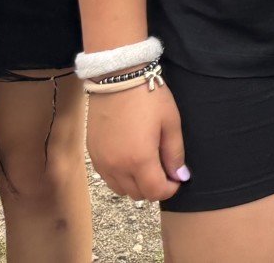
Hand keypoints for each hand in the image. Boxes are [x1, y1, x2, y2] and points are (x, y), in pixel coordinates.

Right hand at [87, 79, 188, 200]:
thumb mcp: (170, 123)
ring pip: (121, 190)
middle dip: (154, 187)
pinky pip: (107, 178)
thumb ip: (175, 153)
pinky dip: (121, 176)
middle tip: (164, 170)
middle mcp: (117, 167)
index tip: (177, 179)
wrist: (117, 78)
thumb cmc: (148, 98)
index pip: (155, 192)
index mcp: (139, 160)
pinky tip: (130, 159)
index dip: (170, 189)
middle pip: (137, 194)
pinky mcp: (93, 155)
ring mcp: (102, 162)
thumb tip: (180, 176)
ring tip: (148, 164)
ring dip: (136, 184)